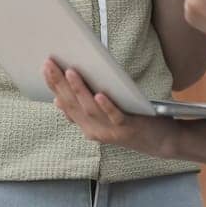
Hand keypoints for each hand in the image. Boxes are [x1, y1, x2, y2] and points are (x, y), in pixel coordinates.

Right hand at [43, 58, 171, 156]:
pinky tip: (100, 94)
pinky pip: (115, 116)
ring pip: (90, 110)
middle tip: (50, 64)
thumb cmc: (131, 124)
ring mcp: (110, 130)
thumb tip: (57, 101)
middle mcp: (94, 130)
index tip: (44, 67)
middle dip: (59, 84)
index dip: (53, 86)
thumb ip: (83, 110)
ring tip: (70, 72)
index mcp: (86, 125)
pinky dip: (106, 106)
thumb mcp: (103, 118)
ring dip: (79, 91)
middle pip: (73, 105)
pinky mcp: (128, 127)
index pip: (65, 103)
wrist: (160, 142)